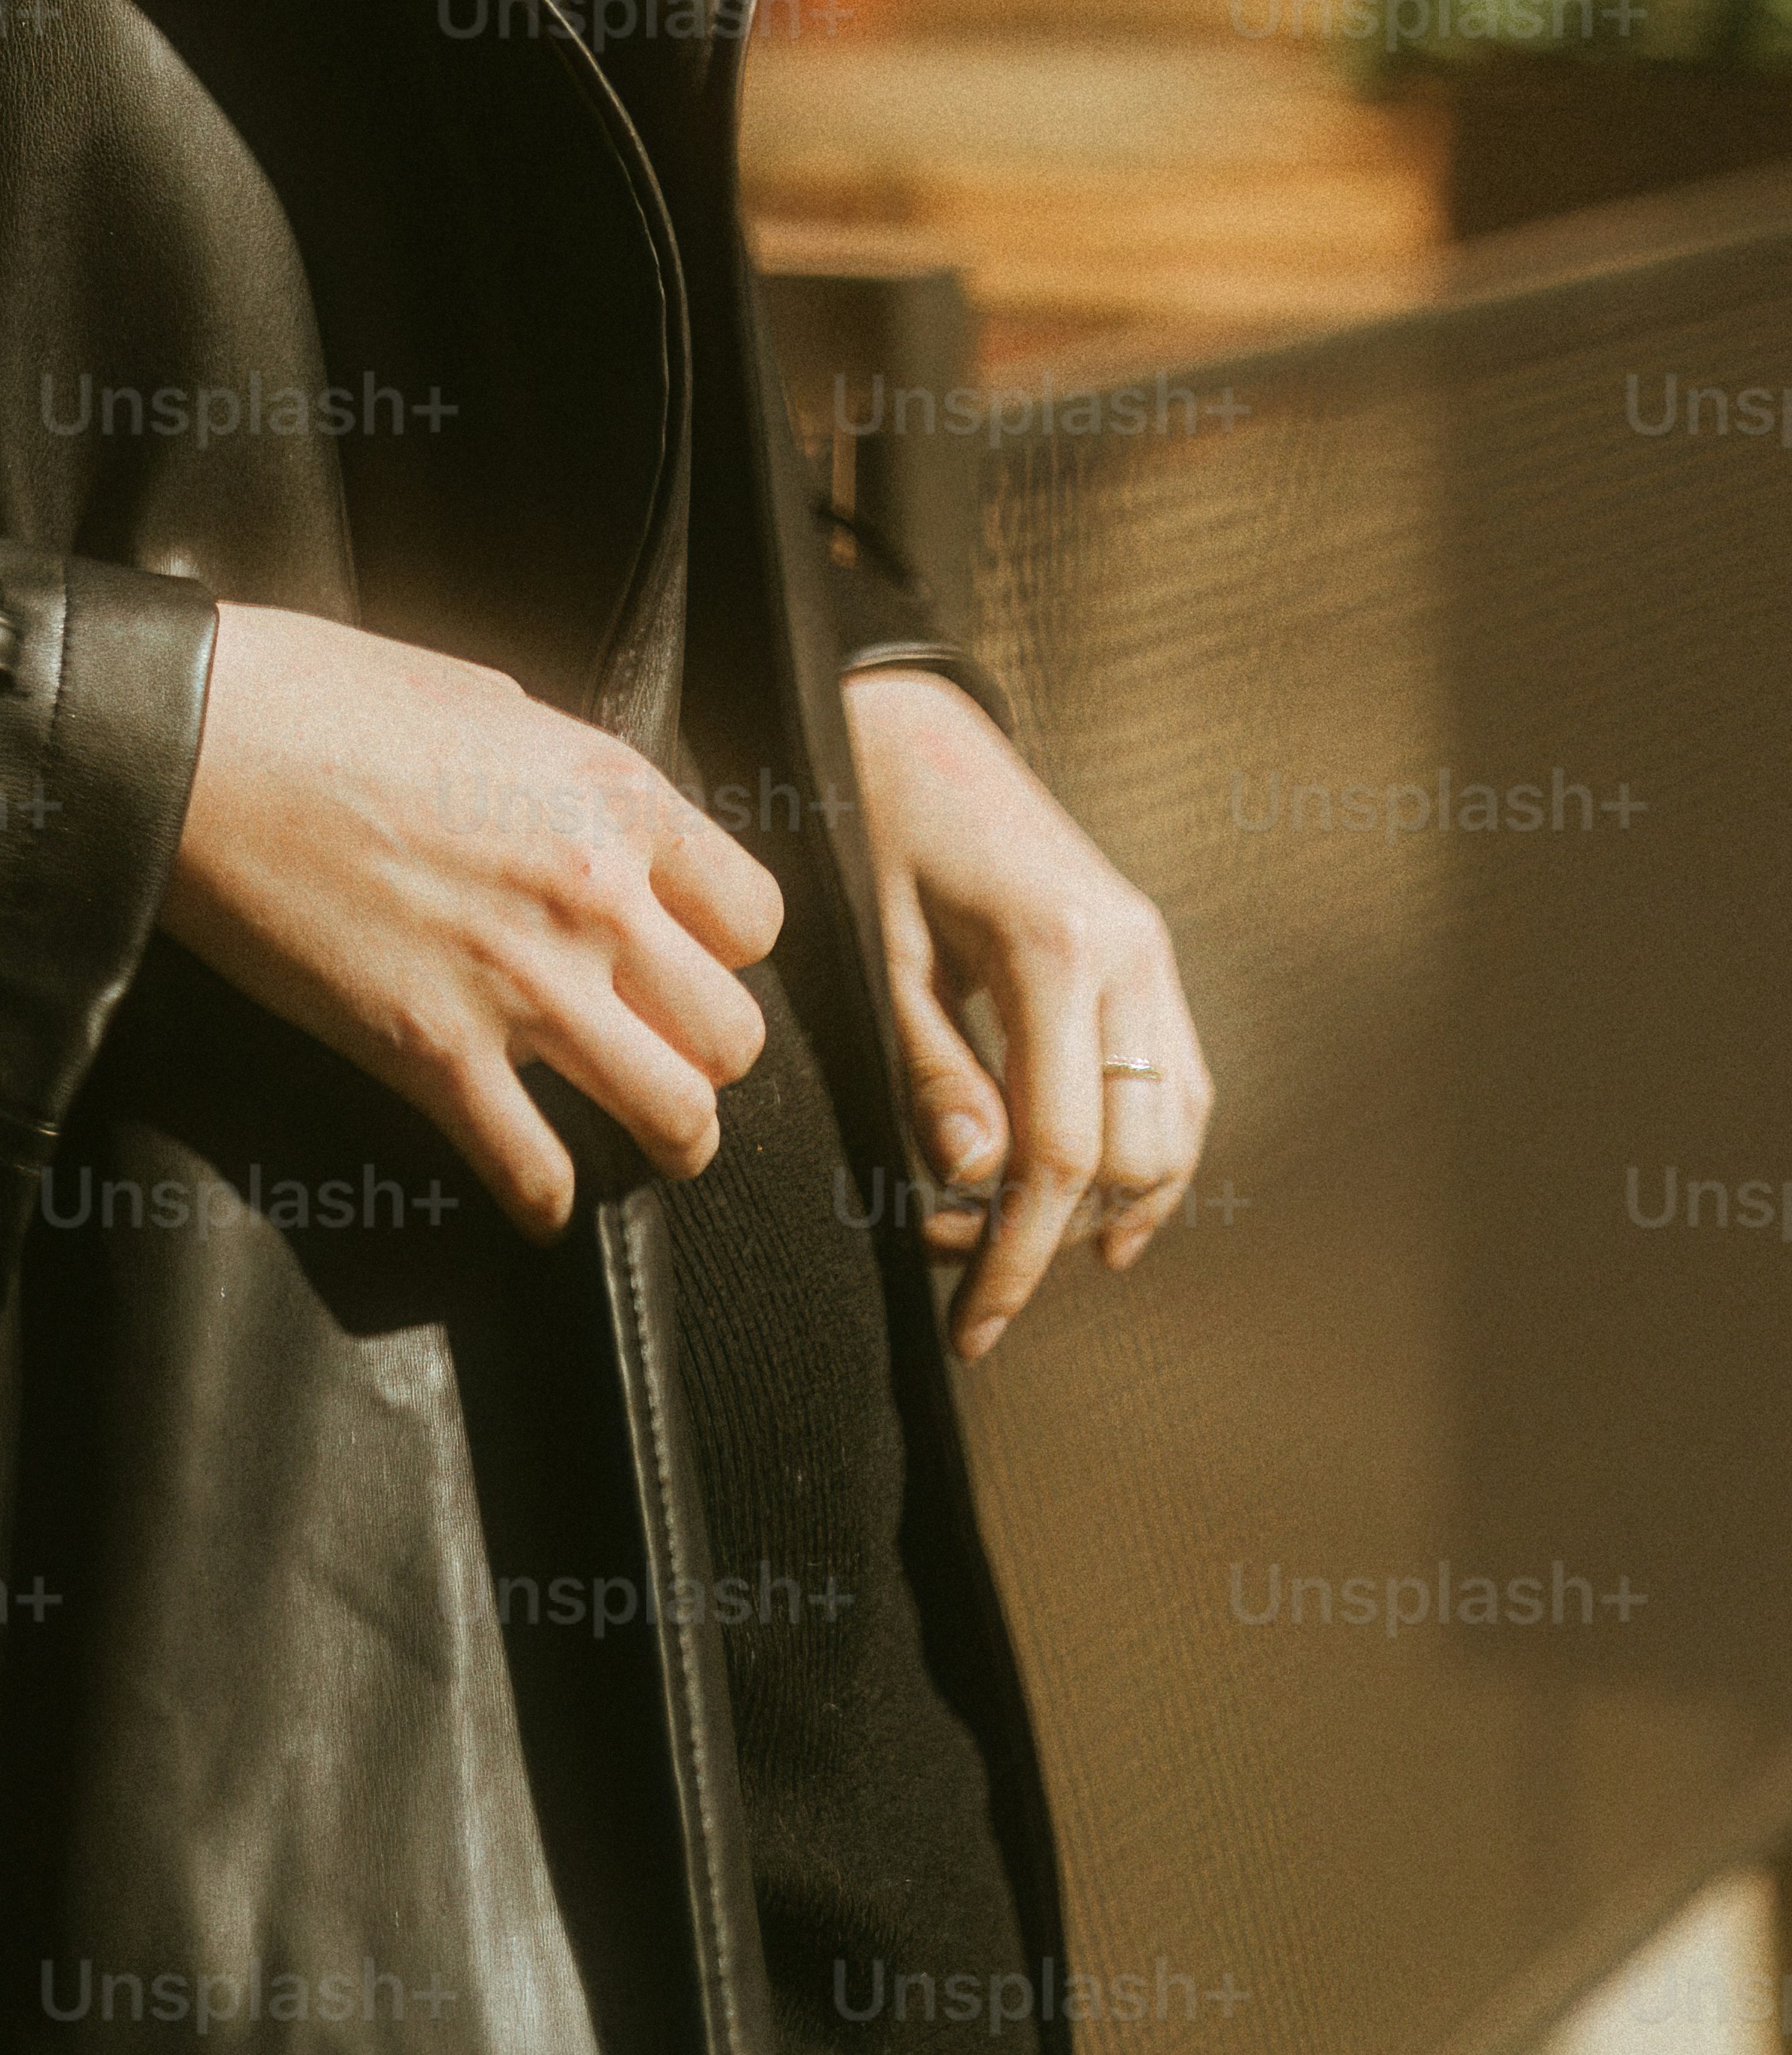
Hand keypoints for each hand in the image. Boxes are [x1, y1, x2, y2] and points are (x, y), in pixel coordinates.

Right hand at [157, 600, 785, 1234]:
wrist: (196, 745)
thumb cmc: (320, 697)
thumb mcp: (483, 699)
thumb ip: (561, 770)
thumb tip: (586, 817)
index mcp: (614, 795)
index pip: (754, 918)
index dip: (722, 952)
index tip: (681, 963)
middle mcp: (593, 896)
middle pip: (733, 1035)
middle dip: (702, 1054)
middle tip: (656, 1053)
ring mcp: (519, 984)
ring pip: (677, 1118)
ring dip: (662, 1139)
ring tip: (633, 1141)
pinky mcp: (433, 1055)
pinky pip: (537, 1173)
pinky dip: (542, 1201)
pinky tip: (531, 1193)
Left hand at [841, 669, 1213, 1362]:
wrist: (915, 727)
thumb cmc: (874, 828)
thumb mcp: (880, 948)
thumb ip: (932, 1067)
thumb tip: (976, 1183)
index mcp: (1057, 950)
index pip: (1061, 1152)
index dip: (1020, 1257)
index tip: (972, 1328)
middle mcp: (1131, 954)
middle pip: (1134, 1158)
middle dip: (1053, 1237)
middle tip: (953, 1259)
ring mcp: (1153, 953)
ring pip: (1177, 1131)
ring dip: (1105, 1206)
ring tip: (1007, 1238)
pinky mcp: (1151, 955)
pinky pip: (1180, 1083)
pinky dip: (1141, 1155)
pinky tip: (1083, 1202)